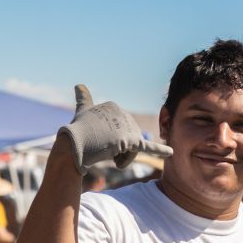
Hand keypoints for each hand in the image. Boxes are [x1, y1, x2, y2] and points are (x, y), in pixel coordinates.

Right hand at [58, 85, 172, 173]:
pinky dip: (160, 150)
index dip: (110, 141)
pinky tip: (170, 152)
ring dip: (121, 158)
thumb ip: (84, 100)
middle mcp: (122, 113)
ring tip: (106, 154)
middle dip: (118, 151)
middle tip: (100, 150)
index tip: (95, 140)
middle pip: (128, 140)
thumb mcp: (82, 112)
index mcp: (113, 107)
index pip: (121, 131)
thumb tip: (79, 85)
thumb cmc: (76, 132)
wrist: (72, 146)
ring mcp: (126, 126)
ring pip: (132, 149)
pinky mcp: (129, 140)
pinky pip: (147, 147)